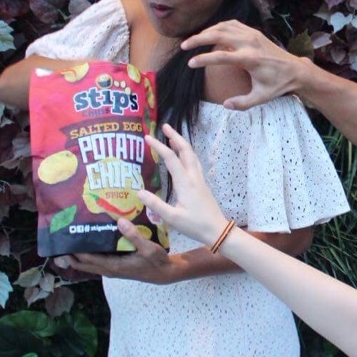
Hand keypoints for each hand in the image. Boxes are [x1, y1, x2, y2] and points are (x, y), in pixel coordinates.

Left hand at [55, 220, 175, 283]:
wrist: (165, 273)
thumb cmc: (157, 262)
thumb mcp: (149, 248)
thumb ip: (134, 236)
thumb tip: (119, 221)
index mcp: (113, 266)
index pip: (86, 258)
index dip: (73, 250)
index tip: (63, 240)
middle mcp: (108, 269)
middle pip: (82, 264)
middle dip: (68, 254)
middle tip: (58, 240)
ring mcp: (111, 269)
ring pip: (87, 264)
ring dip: (76, 255)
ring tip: (68, 240)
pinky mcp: (115, 267)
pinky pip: (95, 262)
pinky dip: (87, 255)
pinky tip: (87, 243)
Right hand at [137, 125, 228, 248]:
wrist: (218, 231)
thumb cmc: (195, 225)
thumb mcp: (172, 218)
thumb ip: (155, 205)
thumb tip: (139, 192)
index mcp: (185, 183)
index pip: (170, 159)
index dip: (158, 146)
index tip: (147, 137)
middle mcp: (193, 177)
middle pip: (186, 150)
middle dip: (175, 137)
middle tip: (164, 126)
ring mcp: (200, 180)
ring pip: (192, 155)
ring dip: (182, 144)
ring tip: (172, 137)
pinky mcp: (202, 185)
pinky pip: (194, 163)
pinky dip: (187, 153)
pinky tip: (183, 156)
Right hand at [181, 21, 306, 109]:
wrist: (296, 70)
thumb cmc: (278, 85)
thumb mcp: (261, 97)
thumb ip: (243, 103)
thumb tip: (225, 105)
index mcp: (250, 59)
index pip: (221, 56)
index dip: (203, 59)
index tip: (190, 63)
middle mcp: (250, 43)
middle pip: (218, 34)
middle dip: (198, 39)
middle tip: (184, 47)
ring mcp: (252, 35)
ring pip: (224, 26)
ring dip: (207, 31)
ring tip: (194, 41)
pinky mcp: (254, 32)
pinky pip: (232, 24)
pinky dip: (219, 26)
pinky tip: (210, 33)